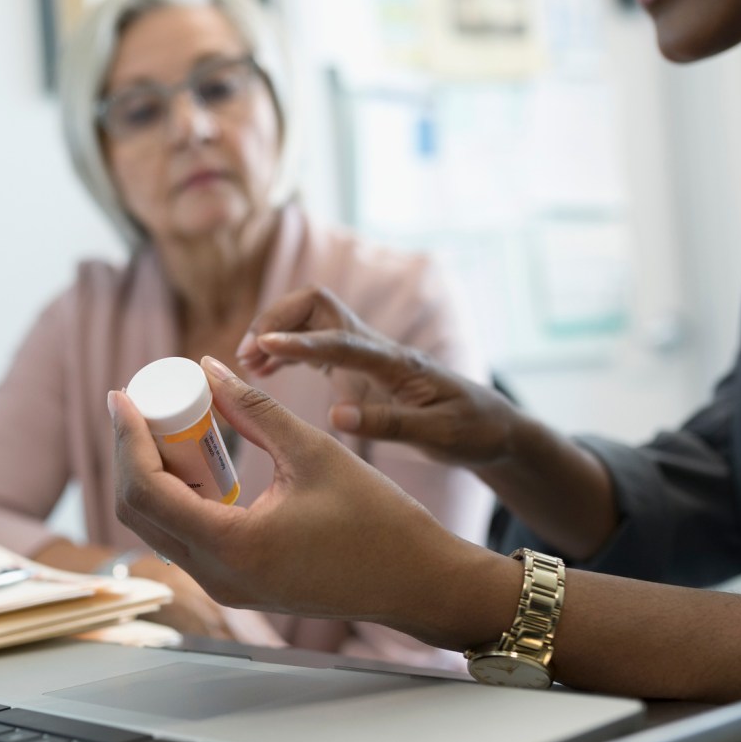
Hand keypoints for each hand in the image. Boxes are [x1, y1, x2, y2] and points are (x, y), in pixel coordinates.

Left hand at [110, 356, 511, 649]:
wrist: (416, 582)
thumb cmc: (378, 521)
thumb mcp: (314, 451)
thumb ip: (254, 410)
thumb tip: (206, 368)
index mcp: (232, 545)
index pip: (145, 490)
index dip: (125, 437)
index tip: (121, 394)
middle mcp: (218, 576)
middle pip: (138, 512)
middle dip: (130, 453)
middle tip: (139, 404)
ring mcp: (225, 588)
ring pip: (158, 528)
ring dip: (153, 475)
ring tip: (166, 425)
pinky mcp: (237, 586)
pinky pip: (186, 539)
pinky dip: (178, 497)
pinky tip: (194, 460)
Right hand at [235, 287, 518, 467]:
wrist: (493, 425)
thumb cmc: (470, 430)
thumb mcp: (437, 436)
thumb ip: (388, 425)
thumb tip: (337, 418)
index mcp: (395, 364)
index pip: (340, 340)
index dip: (299, 341)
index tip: (262, 346)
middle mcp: (376, 348)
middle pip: (316, 305)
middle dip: (276, 319)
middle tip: (247, 356)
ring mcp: (367, 354)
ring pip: (311, 319)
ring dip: (275, 332)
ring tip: (247, 364)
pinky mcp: (360, 366)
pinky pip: (314, 343)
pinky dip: (286, 350)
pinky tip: (265, 371)